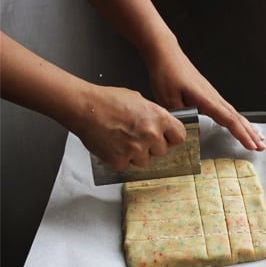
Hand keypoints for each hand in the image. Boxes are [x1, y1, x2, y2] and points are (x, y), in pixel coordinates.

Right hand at [71, 85, 186, 171]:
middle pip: (161, 151)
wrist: (84, 107)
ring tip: (123, 140)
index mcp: (159, 118)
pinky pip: (127, 166)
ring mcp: (136, 149)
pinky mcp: (120, 160)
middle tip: (137, 137)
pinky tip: (113, 146)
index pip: (179, 136)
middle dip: (151, 146)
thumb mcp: (139, 100)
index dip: (171, 138)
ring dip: (136, 155)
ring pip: (145, 161)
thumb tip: (161, 125)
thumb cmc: (107, 100)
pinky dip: (120, 159)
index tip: (167, 139)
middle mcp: (151, 135)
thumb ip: (154, 115)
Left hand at [147, 44, 265, 150]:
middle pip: (237, 118)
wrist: (166, 55)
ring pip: (236, 115)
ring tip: (259, 139)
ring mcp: (214, 96)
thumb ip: (184, 118)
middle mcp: (214, 97)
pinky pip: (229, 111)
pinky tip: (243, 125)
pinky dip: (239, 120)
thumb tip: (196, 133)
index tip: (251, 145)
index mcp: (206, 99)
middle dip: (251, 134)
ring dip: (249, 128)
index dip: (241, 134)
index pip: (228, 120)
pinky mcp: (210, 96)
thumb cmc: (167, 74)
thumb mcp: (168, 100)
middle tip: (261, 147)